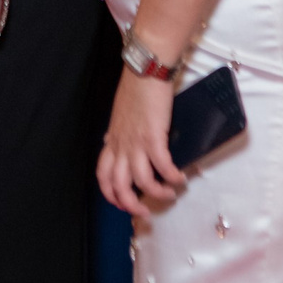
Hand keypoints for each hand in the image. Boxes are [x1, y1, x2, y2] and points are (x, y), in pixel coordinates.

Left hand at [96, 65, 184, 213]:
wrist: (145, 71)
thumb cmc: (136, 88)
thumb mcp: (121, 115)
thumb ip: (121, 132)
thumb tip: (122, 141)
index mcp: (112, 140)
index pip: (103, 175)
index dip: (110, 194)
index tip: (122, 203)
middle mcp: (121, 145)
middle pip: (119, 186)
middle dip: (131, 205)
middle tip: (146, 211)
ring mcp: (136, 142)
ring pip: (141, 181)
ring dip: (157, 193)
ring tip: (169, 194)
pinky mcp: (153, 137)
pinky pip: (162, 166)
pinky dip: (172, 177)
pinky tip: (179, 178)